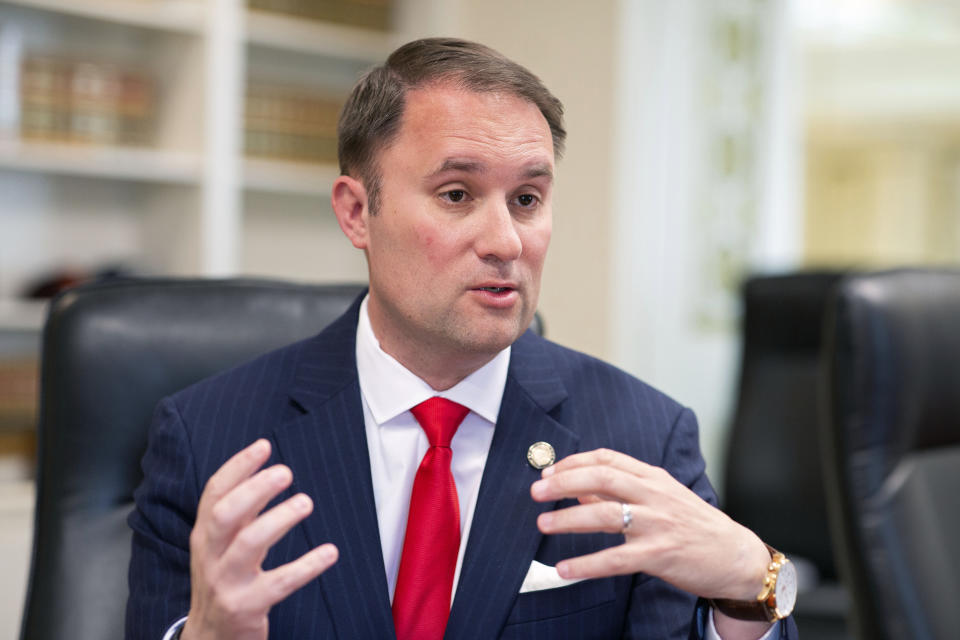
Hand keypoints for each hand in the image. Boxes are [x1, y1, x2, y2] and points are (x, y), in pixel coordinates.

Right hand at [182, 439, 338, 639]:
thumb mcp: (223, 545)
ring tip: (305, 502)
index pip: (214, 493)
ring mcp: (225, 582)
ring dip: (279, 520)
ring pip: (248, 545)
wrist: (210, 638)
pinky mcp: (245, 607)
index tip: (264, 446)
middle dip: (254, 489)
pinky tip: (329, 552)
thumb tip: (264, 472)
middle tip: (286, 472)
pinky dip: (306, 566)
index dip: (237, 467)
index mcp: (204, 535)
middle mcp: (209, 555)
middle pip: (224, 514)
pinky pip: (278, 583)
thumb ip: (241, 512)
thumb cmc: (223, 580)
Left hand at [530, 448, 769, 601]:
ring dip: (567, 518)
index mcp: (654, 477)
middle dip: (563, 481)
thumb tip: (579, 490)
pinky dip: (586, 564)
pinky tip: (564, 568)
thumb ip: (624, 491)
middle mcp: (654, 495)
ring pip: (603, 514)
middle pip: (601, 478)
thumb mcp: (662, 498)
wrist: (736, 557)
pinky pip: (614, 559)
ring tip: (542, 522)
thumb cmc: (695, 526)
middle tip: (537, 490)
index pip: (607, 458)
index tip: (549, 469)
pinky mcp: (659, 555)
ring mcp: (656, 524)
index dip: (574, 461)